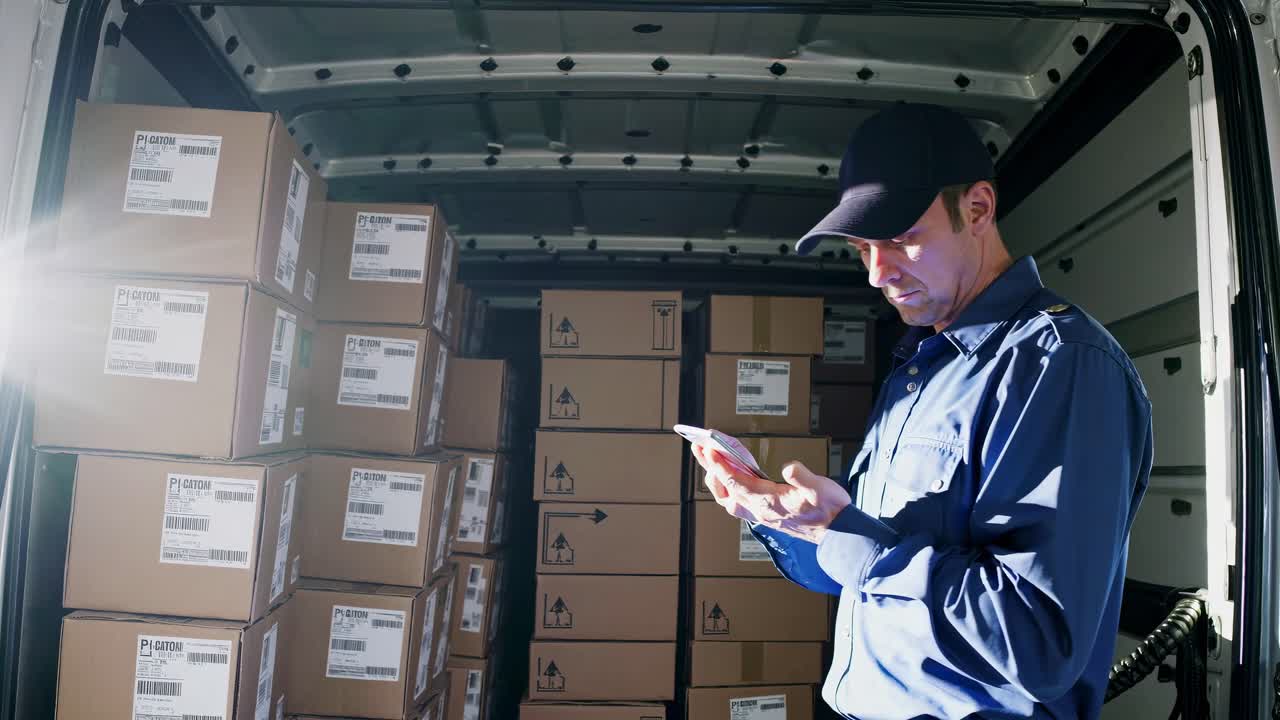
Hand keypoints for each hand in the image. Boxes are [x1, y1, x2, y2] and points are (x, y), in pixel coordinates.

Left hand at [692, 442, 850, 543]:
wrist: (838, 533)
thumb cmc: (829, 511)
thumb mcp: (820, 489)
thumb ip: (804, 478)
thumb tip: (790, 468)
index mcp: (770, 501)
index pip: (737, 482)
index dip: (721, 466)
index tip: (710, 450)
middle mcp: (761, 510)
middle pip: (726, 489)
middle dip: (711, 468)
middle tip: (700, 449)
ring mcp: (762, 514)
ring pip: (729, 499)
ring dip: (717, 481)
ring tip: (710, 463)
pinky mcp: (766, 515)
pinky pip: (738, 503)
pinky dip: (729, 490)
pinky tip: (730, 480)